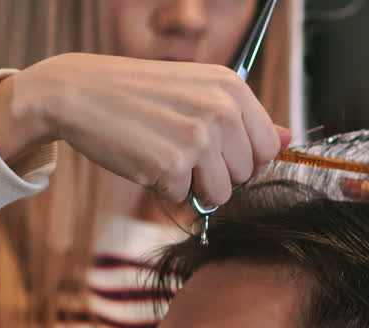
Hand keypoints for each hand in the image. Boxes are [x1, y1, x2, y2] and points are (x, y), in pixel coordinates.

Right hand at [0, 53, 289, 206]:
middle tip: (181, 153)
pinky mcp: (171, 165)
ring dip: (191, 187)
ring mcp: (198, 138)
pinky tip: (143, 159)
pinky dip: (160, 188)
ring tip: (164, 157)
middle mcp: (222, 109)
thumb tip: (287, 141)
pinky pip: (180, 198)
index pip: (266, 149)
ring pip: (220, 194)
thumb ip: (243, 118)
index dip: (240, 161)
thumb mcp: (197, 92)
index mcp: (232, 87)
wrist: (81, 92)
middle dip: (216, 176)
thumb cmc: (139, 95)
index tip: (213, 153)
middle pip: (246, 175)